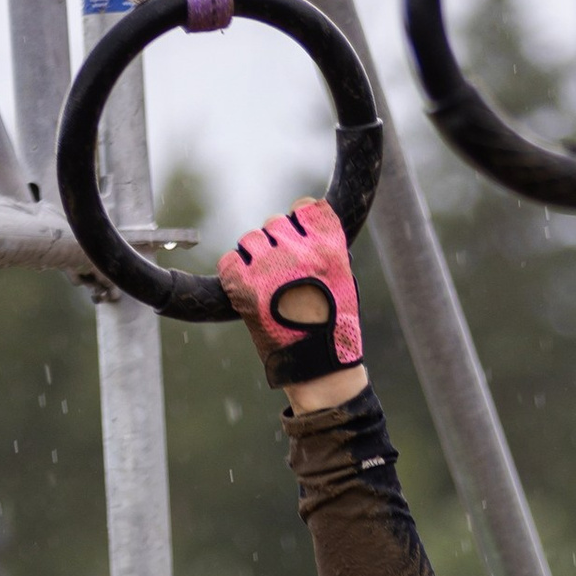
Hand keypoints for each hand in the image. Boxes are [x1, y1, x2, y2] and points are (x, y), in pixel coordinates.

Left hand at [221, 202, 367, 399]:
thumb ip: (325, 252)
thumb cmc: (335, 330)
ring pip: (250, 240)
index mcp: (326, 244)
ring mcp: (270, 264)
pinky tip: (246, 290)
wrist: (318, 368)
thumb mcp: (345, 282)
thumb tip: (301, 233)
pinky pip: (230, 261)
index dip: (297, 223)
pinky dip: (234, 273)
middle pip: (273, 223)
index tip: (297, 239)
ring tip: (265, 286)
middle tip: (280, 274)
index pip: (303, 207)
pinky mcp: (245, 284)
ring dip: (254, 257)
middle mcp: (297, 247)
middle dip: (275, 244)